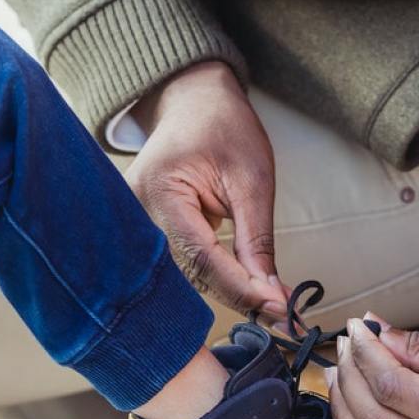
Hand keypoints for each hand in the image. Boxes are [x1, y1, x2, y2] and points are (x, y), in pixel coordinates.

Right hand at [125, 62, 287, 318]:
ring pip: (184, 277)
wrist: (192, 103)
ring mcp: (135, 225)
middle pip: (189, 274)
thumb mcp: (252, 179)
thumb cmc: (222, 127)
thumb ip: (257, 240)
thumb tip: (271, 294)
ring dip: (228, 291)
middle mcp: (136, 214)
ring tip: (271, 303)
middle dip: (238, 295)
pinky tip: (246, 288)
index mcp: (161, 191)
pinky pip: (180, 266)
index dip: (241, 287)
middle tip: (282, 314)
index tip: (278, 308)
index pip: (202, 256)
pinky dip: (215, 278)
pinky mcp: (145, 233)